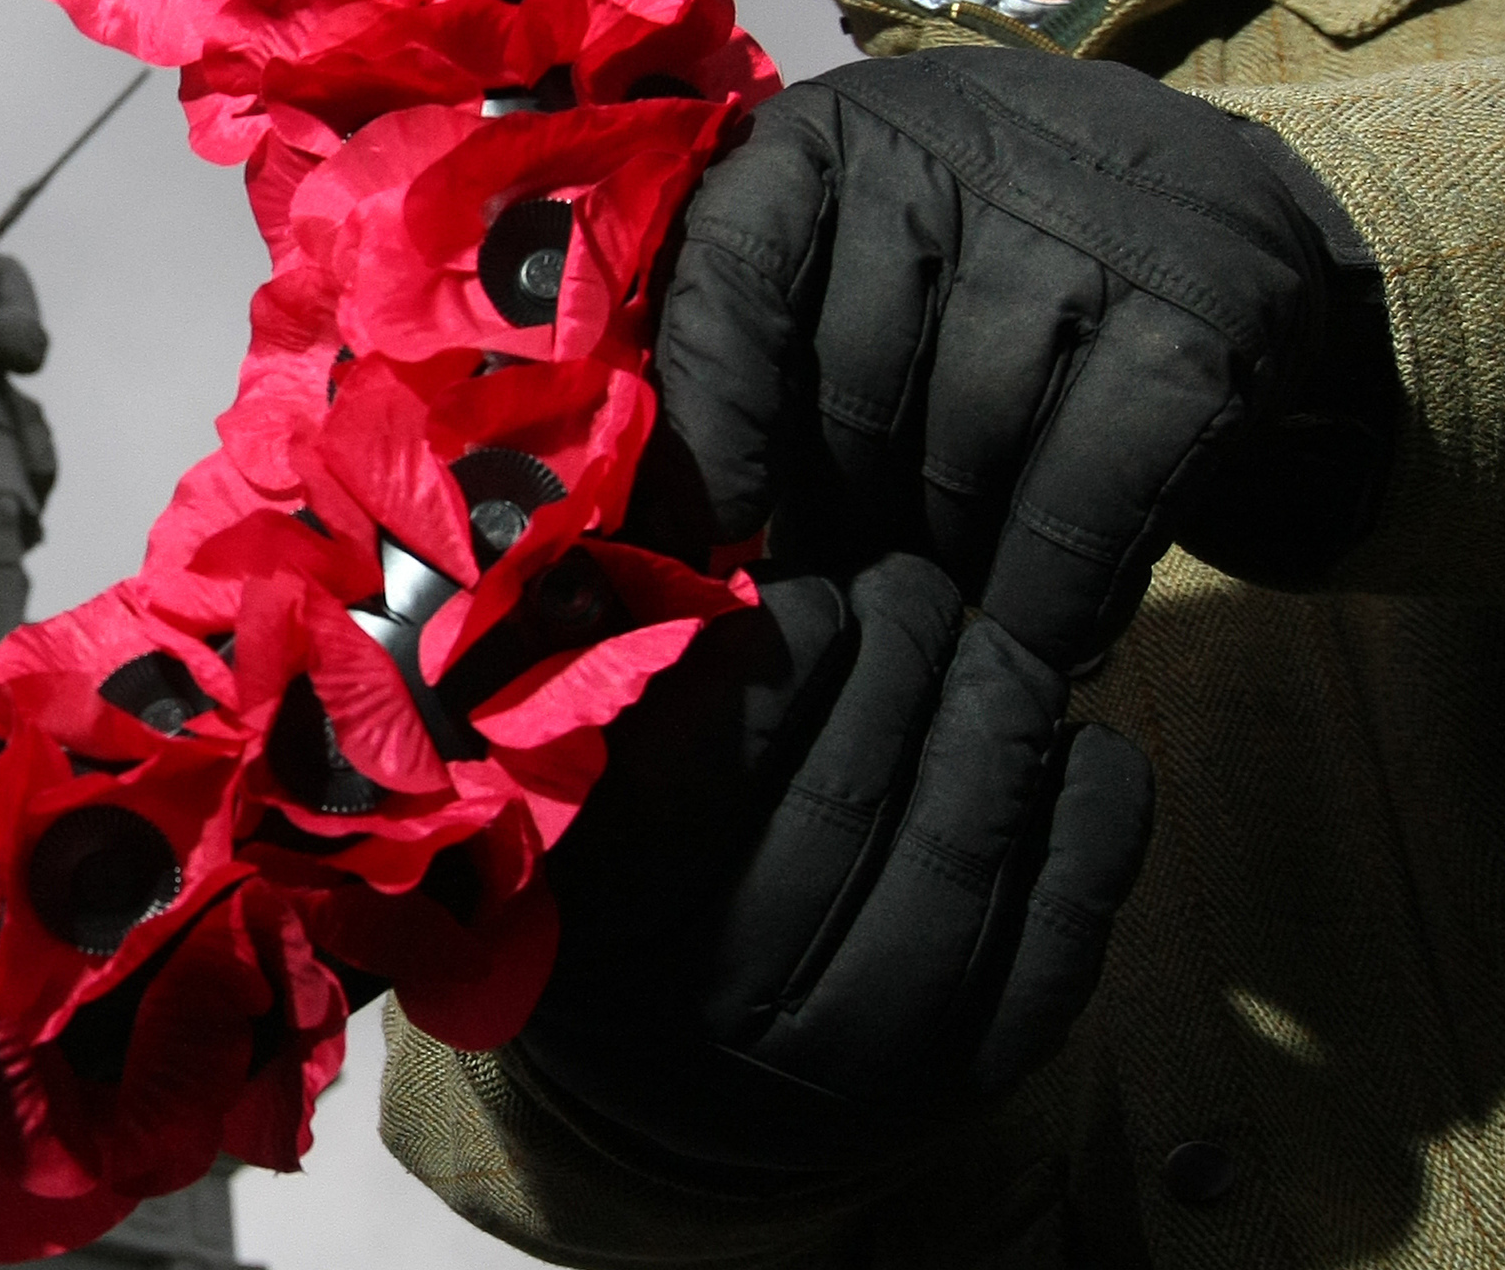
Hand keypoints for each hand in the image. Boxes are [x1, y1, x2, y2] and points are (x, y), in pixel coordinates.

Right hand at [517, 555, 1152, 1175]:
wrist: (680, 1101)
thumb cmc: (625, 897)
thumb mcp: (573, 796)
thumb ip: (611, 683)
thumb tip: (698, 564)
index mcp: (604, 921)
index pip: (706, 755)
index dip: (779, 644)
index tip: (806, 585)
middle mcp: (723, 1004)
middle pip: (844, 798)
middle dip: (898, 656)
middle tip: (910, 585)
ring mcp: (857, 1058)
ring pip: (957, 856)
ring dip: (996, 719)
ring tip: (991, 651)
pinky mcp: (969, 1076)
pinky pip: (1064, 934)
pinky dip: (1091, 819)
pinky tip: (1076, 744)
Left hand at [649, 48, 1375, 667]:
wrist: (1209, 206)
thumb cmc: (972, 250)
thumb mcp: (848, 243)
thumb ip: (749, 339)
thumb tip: (668, 526)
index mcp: (831, 134)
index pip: (733, 267)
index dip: (711, 411)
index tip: (710, 522)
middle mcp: (954, 161)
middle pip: (852, 392)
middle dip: (844, 504)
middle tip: (857, 559)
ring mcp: (1087, 242)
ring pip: (964, 459)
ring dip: (948, 550)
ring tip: (948, 573)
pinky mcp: (1200, 330)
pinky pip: (1084, 505)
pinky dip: (1054, 591)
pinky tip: (1043, 628)